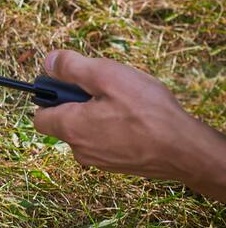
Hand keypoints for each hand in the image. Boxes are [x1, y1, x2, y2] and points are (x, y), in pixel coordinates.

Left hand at [34, 50, 225, 200]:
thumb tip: (48, 62)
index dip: (49, 97)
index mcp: (69, 129)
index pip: (40, 116)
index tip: (69, 84)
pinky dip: (116, 128)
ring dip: (101, 114)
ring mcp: (100, 161)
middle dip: (80, 103)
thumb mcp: (105, 75)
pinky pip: (107, 141)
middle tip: (108, 90)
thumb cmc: (146, 112)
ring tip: (128, 105)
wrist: (186, 150)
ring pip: (88, 131)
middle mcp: (79, 150)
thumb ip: (72, 67)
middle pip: (66, 121)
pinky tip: (138, 120)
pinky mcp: (119, 165)